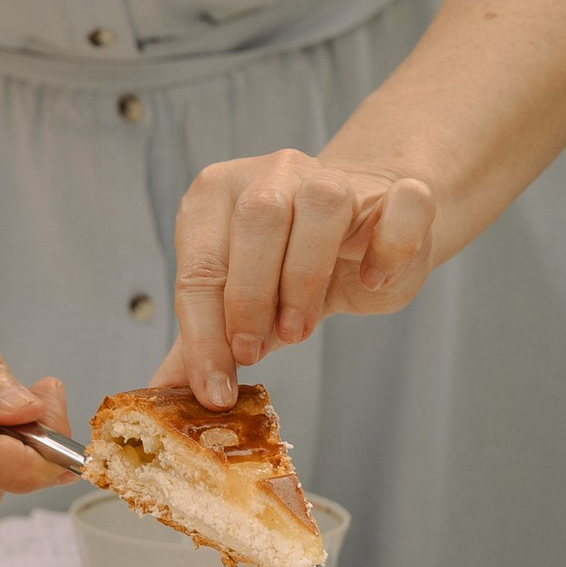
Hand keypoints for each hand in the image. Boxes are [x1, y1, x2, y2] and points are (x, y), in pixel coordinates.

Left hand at [162, 148, 436, 404]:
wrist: (362, 231)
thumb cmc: (292, 264)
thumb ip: (204, 340)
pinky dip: (389, 245)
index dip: (204, 334)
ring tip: (300, 327)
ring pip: (322, 204)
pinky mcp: (394, 194)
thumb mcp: (242, 302)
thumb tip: (164, 392)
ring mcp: (337, 176)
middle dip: (250, 297)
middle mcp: (274, 173)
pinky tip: (372, 280)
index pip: (201, 263)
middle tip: (255, 352)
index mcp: (219, 194)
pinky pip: (401, 204)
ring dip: (306, 276)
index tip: (216, 389)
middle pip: (258, 219)